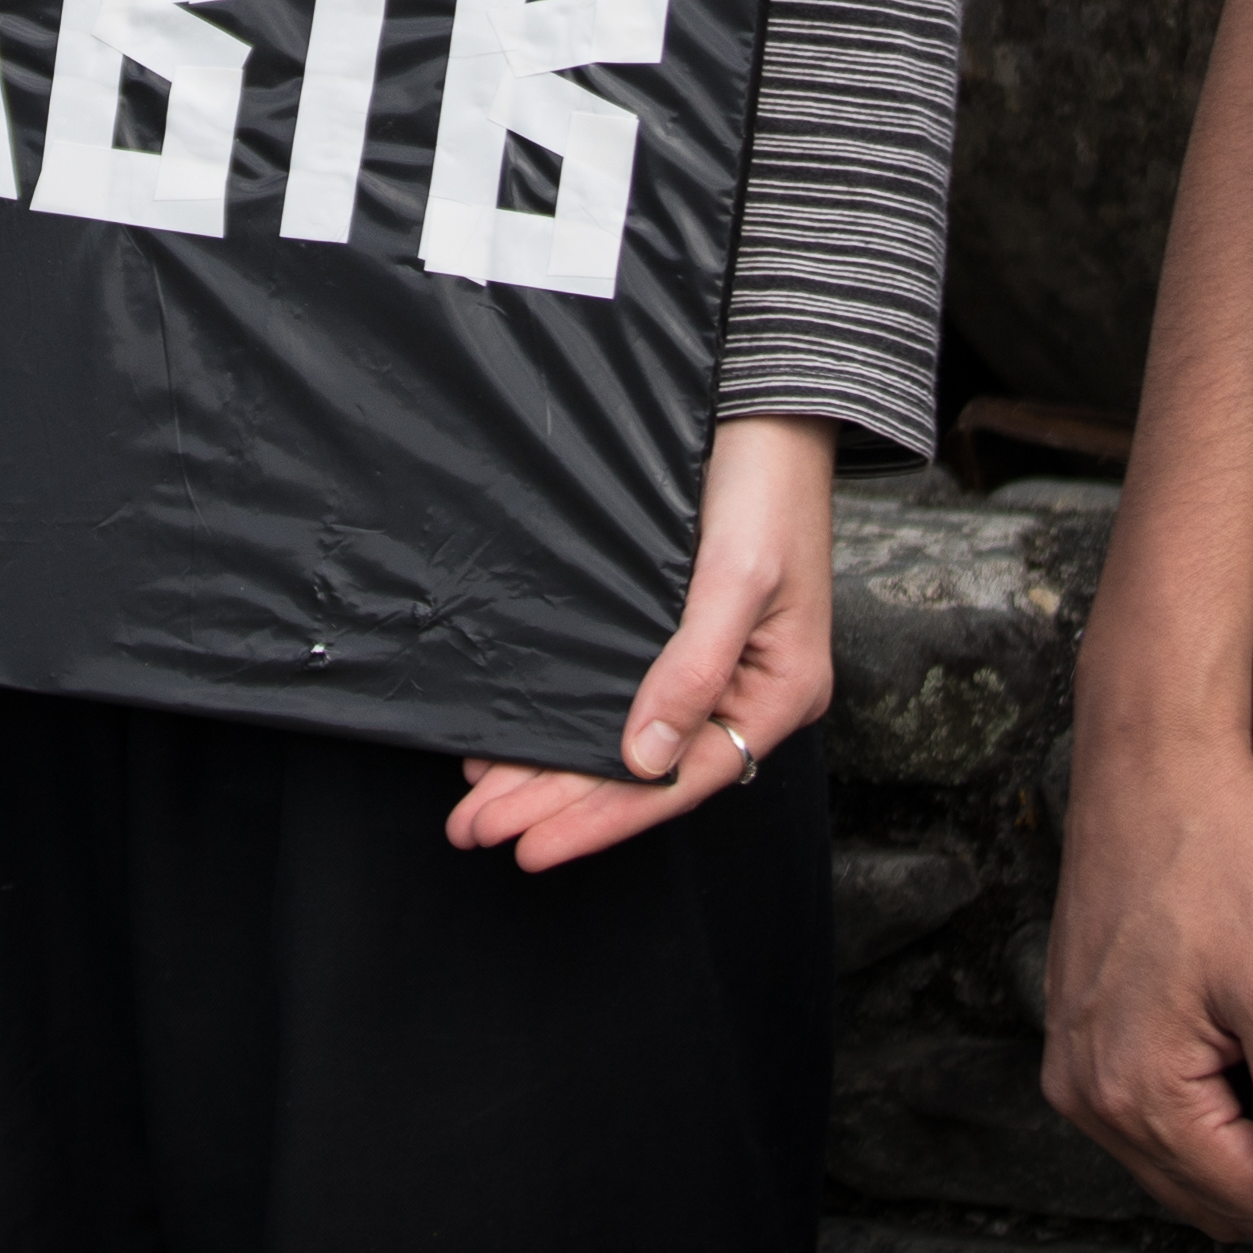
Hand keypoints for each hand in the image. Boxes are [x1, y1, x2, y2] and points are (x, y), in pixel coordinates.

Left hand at [453, 413, 836, 871]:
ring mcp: (715, 670)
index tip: (531, 843)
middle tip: (476, 830)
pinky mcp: (683, 639)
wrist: (769, 409)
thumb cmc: (767, 488)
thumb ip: (693, 668)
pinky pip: (621, 701)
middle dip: (558, 807)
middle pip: (643, 776)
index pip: (677, 781)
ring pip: (626, 746)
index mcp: (775, 695)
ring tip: (481, 805)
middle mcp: (745, 696)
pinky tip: (521, 747)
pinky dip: (570, 727)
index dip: (601, 818)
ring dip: (554, 777)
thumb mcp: (736, 579)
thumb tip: (644, 756)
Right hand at [1034, 724, 1252, 1252]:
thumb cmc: (1218, 850)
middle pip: (1211, 1195)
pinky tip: (1234, 1035)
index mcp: (1134, 1093)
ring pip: (1182, 1157)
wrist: (1158, 759)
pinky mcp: (1079, 1025)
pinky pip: (1150, 1106)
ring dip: (1241, 1132)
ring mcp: (1075, 1058)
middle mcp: (1087, 1091)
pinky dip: (1203, 1097)